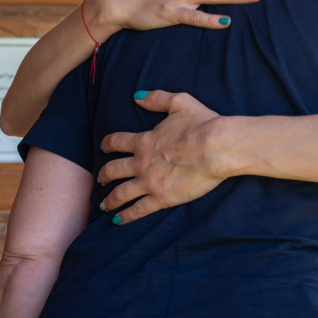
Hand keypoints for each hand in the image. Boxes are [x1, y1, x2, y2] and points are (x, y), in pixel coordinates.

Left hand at [98, 90, 228, 222]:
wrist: (217, 147)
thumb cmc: (202, 124)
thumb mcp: (179, 102)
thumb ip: (156, 98)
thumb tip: (137, 96)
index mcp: (144, 140)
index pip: (117, 142)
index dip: (108, 144)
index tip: (103, 148)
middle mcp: (141, 162)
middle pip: (113, 170)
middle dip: (104, 175)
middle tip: (100, 180)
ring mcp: (149, 182)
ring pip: (120, 193)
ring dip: (110, 199)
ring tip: (103, 204)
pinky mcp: (162, 198)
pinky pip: (138, 210)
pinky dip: (126, 216)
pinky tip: (119, 221)